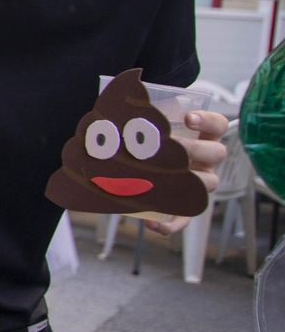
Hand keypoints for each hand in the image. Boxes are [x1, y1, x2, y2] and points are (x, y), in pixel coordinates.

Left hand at [147, 110, 229, 235]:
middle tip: (170, 146)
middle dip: (193, 149)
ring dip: (187, 181)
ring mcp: (199, 183)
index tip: (188, 118)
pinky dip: (170, 224)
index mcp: (202, 138)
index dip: (207, 120)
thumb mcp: (150, 125)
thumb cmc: (147, 139)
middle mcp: (205, 161)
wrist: (139, 161)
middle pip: (216, 154)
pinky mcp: (185, 206)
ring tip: (161, 178)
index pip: (218, 125)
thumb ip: (141, 116)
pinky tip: (151, 223)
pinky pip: (184, 219)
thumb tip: (114, 107)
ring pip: (207, 184)